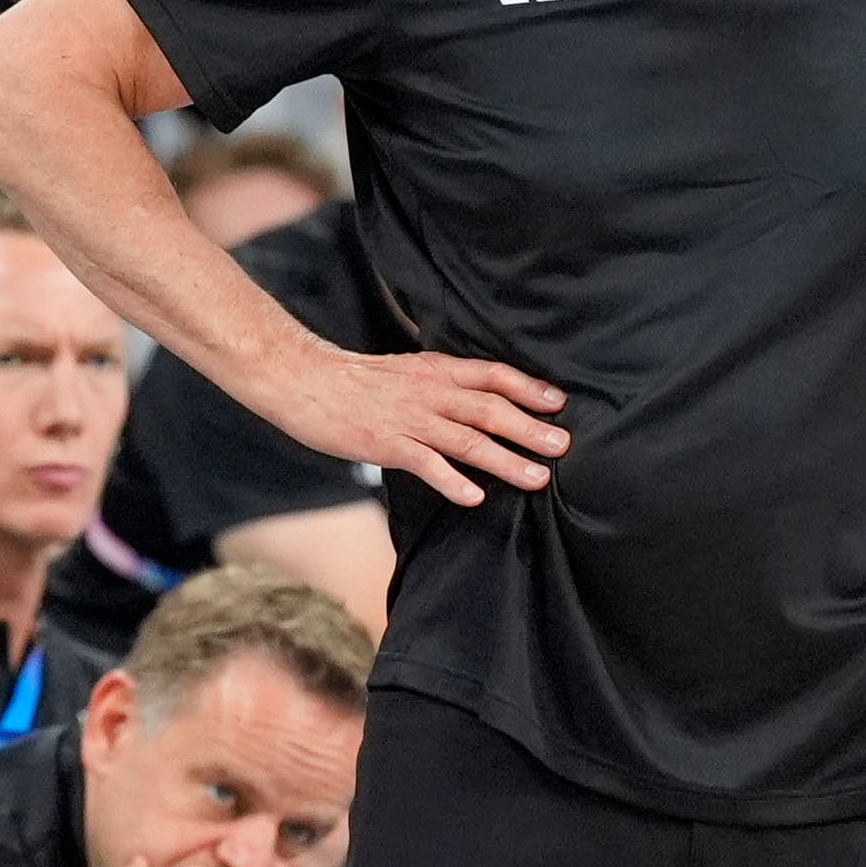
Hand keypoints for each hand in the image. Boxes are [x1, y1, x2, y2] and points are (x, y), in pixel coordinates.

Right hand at [256, 337, 567, 509]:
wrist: (302, 380)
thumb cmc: (350, 379)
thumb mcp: (403, 369)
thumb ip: (436, 380)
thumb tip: (466, 393)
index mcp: (435, 370)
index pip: (492, 375)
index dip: (528, 388)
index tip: (558, 402)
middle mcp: (429, 392)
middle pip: (490, 410)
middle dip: (530, 429)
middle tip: (563, 446)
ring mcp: (408, 419)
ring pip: (467, 440)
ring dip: (505, 460)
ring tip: (536, 478)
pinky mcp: (385, 444)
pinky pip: (426, 464)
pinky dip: (452, 481)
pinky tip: (474, 498)